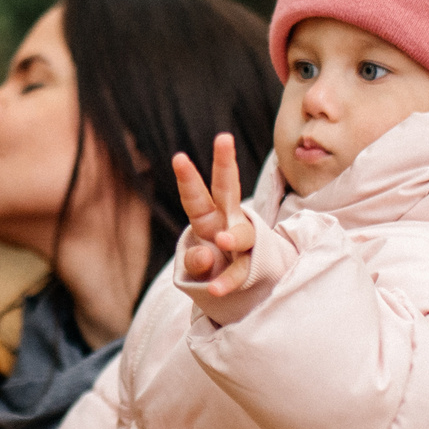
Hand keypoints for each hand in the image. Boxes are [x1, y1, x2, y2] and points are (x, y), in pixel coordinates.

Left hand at [172, 133, 257, 297]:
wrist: (248, 283)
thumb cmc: (216, 262)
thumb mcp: (198, 261)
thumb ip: (195, 260)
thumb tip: (206, 257)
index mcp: (210, 216)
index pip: (197, 195)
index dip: (187, 178)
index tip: (178, 157)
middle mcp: (228, 221)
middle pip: (227, 188)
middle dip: (224, 162)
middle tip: (223, 137)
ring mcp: (242, 243)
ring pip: (241, 234)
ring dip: (232, 235)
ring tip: (222, 240)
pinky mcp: (250, 267)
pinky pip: (239, 272)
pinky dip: (227, 281)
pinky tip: (214, 290)